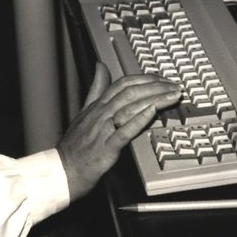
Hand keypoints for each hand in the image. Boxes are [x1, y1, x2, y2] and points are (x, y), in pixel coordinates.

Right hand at [57, 63, 180, 200]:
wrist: (63, 170)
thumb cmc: (74, 144)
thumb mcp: (84, 111)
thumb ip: (95, 88)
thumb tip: (100, 66)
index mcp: (97, 105)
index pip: (123, 83)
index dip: (145, 79)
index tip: (162, 79)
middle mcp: (100, 114)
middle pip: (130, 93)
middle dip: (155, 87)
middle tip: (174, 87)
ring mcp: (102, 130)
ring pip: (129, 108)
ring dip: (154, 99)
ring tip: (171, 96)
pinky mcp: (106, 148)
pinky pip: (123, 131)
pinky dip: (138, 120)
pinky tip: (152, 112)